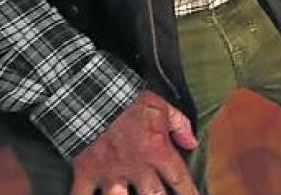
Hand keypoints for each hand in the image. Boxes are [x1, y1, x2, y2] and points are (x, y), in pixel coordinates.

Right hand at [68, 89, 197, 194]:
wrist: (92, 95)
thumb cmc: (128, 101)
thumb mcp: (160, 107)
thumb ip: (179, 125)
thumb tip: (193, 142)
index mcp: (157, 151)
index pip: (179, 178)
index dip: (189, 192)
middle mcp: (137, 167)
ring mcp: (111, 173)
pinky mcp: (87, 174)